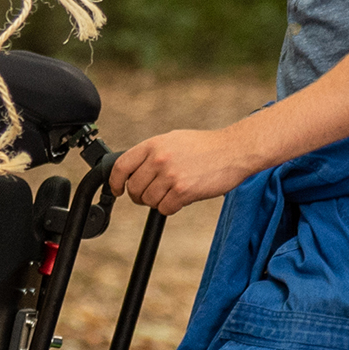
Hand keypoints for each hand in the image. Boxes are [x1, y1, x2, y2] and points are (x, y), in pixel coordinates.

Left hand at [110, 127, 259, 215]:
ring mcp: (170, 175)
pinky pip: (165, 209)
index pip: (122, 166)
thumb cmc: (206, 147)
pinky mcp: (183, 191)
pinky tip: (182, 198)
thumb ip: (153, 153)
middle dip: (139, 196)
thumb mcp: (174, 140)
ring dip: (158, 202)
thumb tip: (134, 170)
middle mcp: (159, 159)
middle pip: (134, 188)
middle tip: (151, 195)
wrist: (234, 150)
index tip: (117, 190)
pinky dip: (171, 208)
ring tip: (172, 193)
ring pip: (149, 201)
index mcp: (154, 144)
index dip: (115, 182)